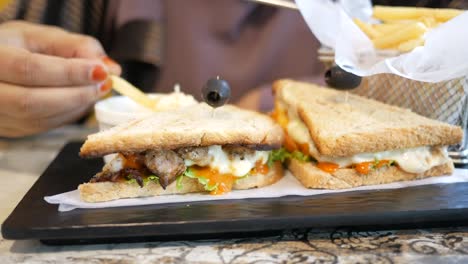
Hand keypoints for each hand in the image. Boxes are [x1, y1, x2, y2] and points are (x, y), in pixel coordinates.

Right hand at [0, 21, 120, 137]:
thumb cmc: (15, 47)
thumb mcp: (41, 36)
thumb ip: (77, 47)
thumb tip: (110, 68)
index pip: (28, 69)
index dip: (68, 73)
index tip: (100, 71)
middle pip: (31, 101)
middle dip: (76, 94)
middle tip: (104, 84)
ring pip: (39, 119)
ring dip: (76, 106)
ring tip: (96, 90)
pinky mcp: (10, 130)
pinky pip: (43, 127)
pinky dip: (68, 115)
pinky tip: (81, 101)